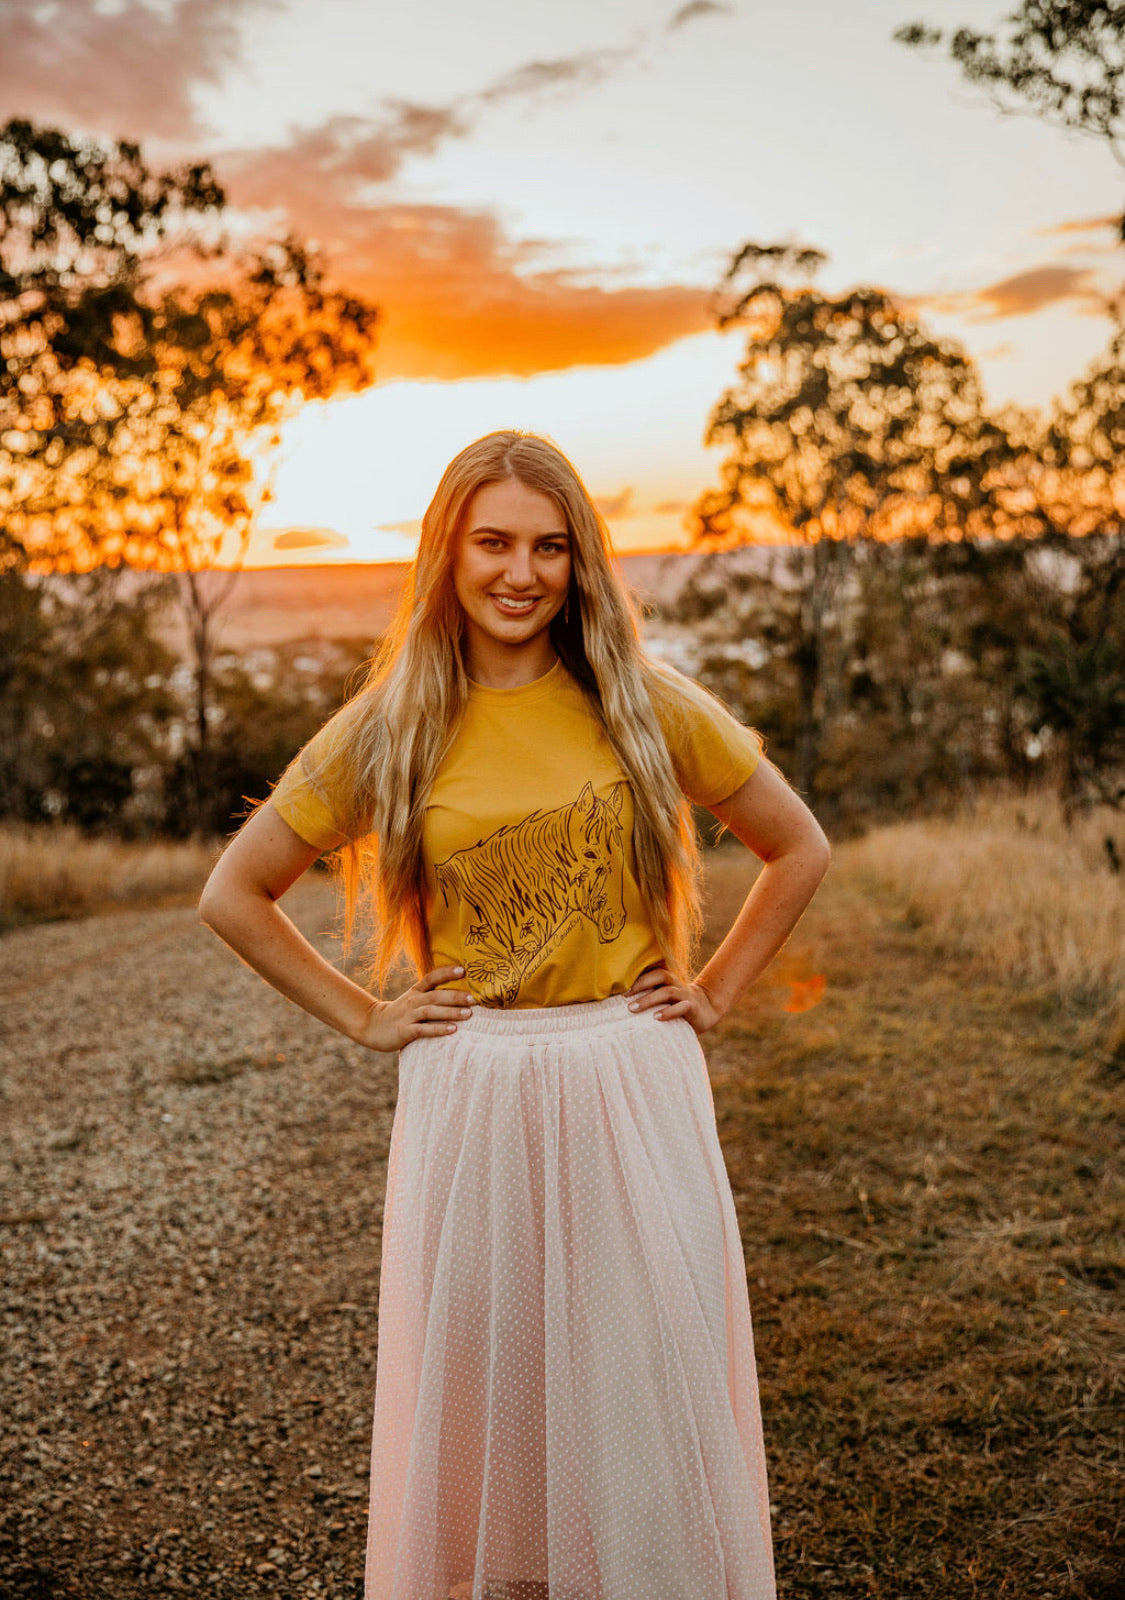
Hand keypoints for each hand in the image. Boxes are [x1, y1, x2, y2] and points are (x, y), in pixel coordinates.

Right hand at [355, 965, 473, 1051]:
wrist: (372, 1026)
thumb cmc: (401, 1013)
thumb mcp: (413, 999)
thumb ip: (431, 995)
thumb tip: (461, 992)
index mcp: (416, 991)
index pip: (431, 977)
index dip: (446, 973)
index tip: (463, 970)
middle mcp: (413, 1001)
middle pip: (435, 995)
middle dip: (456, 996)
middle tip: (474, 999)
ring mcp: (408, 1016)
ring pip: (430, 1012)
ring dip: (450, 1012)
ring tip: (468, 1014)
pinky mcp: (404, 1031)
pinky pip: (423, 1030)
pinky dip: (438, 1029)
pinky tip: (453, 1030)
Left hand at [625, 965, 722, 1034]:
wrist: (706, 1010)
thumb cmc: (675, 1005)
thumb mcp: (662, 998)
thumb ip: (647, 996)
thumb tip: (618, 1002)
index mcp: (667, 979)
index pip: (652, 970)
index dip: (637, 976)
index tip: (619, 987)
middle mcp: (676, 984)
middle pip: (660, 975)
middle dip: (641, 984)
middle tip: (624, 997)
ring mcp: (685, 995)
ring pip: (667, 992)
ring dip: (649, 999)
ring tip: (633, 1009)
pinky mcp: (692, 1007)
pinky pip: (681, 1007)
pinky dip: (668, 1012)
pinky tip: (656, 1018)